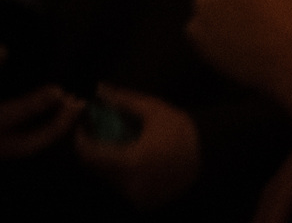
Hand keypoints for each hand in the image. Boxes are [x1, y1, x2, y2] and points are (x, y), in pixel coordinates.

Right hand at [0, 46, 82, 159]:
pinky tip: (71, 115)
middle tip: (57, 90)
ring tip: (75, 104)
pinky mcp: (0, 154)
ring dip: (53, 125)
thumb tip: (11, 47)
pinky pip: (31, 146)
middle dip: (29, 106)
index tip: (3, 49)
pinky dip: (54, 132)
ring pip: (22, 142)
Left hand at [74, 86, 199, 209]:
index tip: (82, 127)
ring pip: (108, 179)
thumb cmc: (181, 131)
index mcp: (129, 162)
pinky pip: (123, 187)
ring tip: (118, 143)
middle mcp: (130, 185)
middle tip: (100, 132)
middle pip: (97, 168)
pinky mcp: (144, 203)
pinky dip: (122, 173)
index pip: (89, 155)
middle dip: (95, 149)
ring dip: (107, 161)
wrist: (210, 155)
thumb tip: (101, 89)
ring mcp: (137, 197)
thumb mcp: (153, 110)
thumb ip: (124, 100)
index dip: (81, 140)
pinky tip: (133, 158)